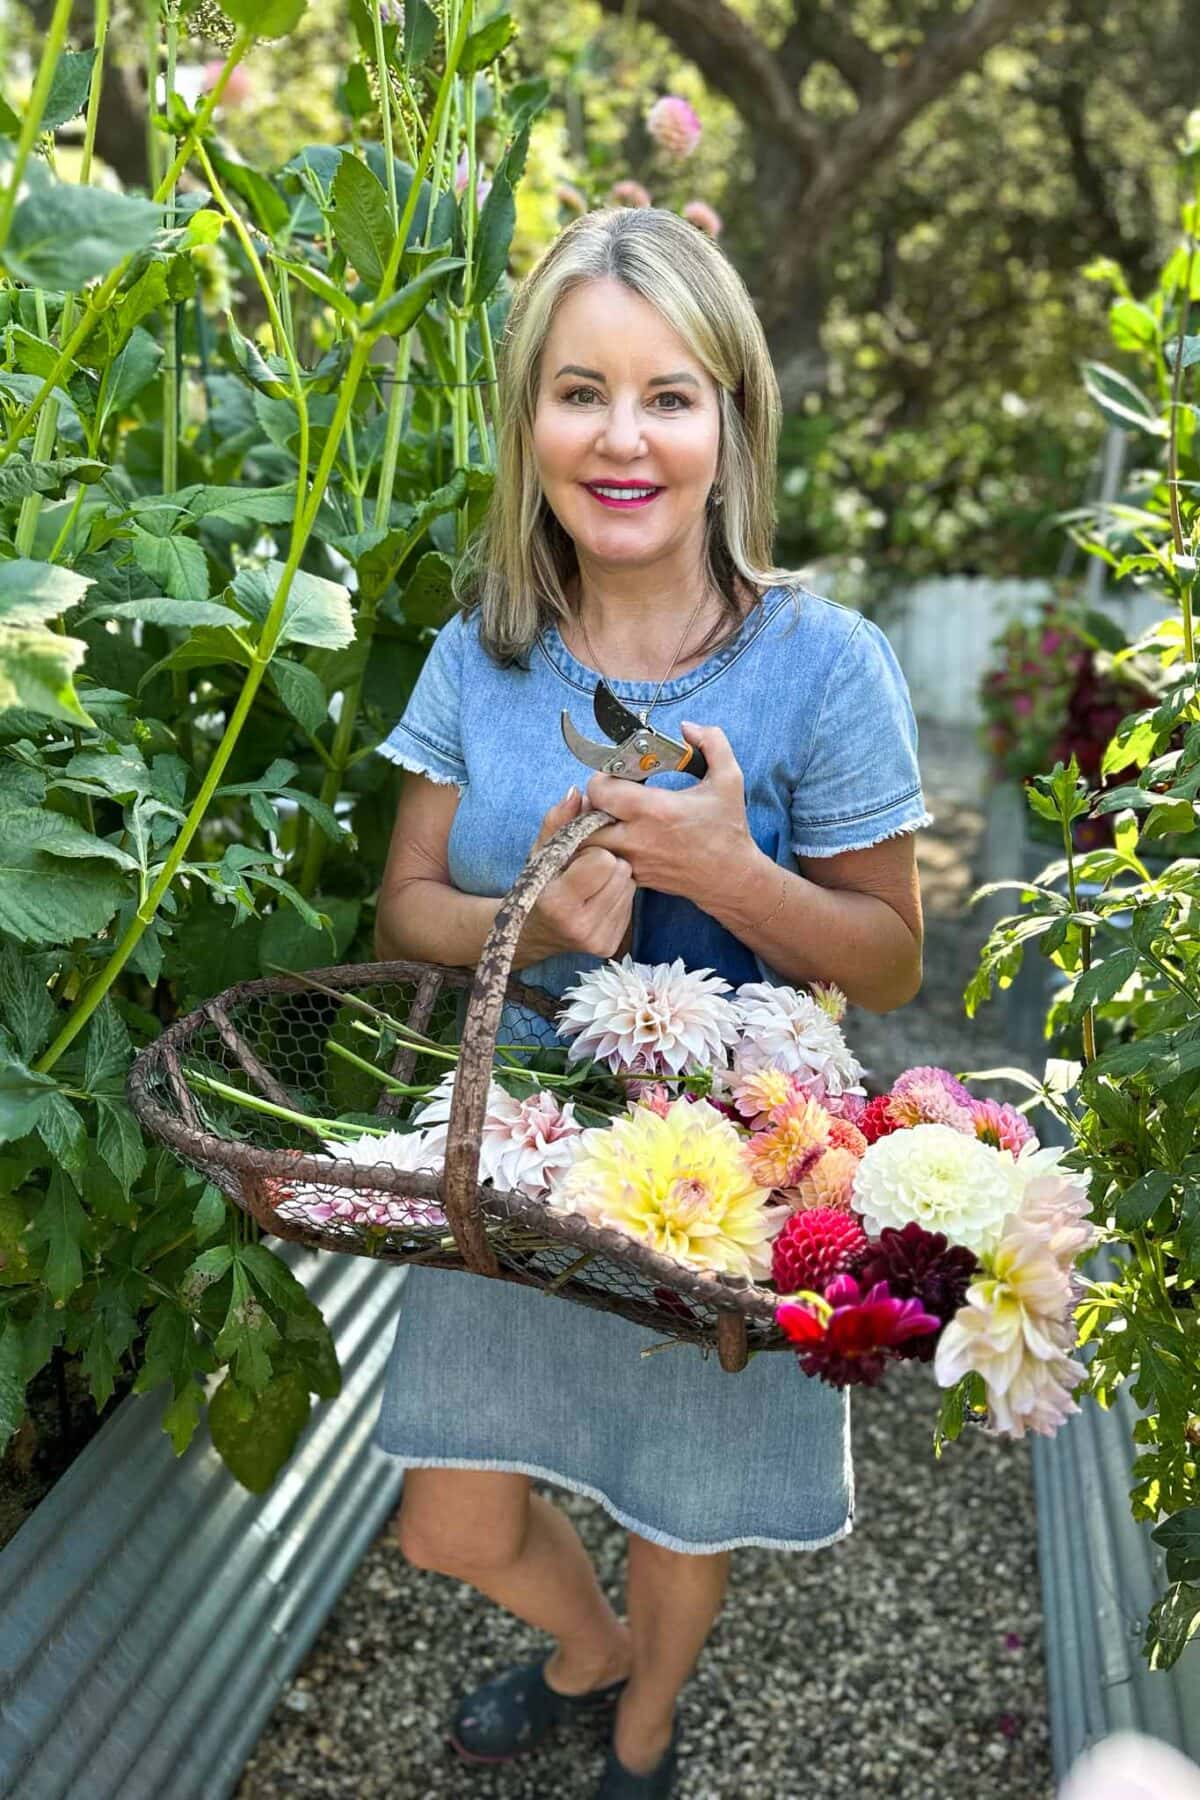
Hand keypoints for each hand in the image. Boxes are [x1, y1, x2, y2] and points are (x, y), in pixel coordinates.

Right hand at [523, 787, 634, 959]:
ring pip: (629, 886)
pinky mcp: (609, 946)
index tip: (579, 857)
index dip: (593, 852)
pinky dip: (617, 896)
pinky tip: (597, 898)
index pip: (602, 861)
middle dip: (608, 863)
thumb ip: (558, 820)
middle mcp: (579, 927)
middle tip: (586, 869)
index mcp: (557, 903)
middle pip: (621, 872)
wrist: (531, 931)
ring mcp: (596, 940)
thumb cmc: (536, 884)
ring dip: (615, 878)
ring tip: (591, 884)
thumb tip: (577, 793)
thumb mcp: (539, 851)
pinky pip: (630, 904)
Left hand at [581, 722, 758, 903]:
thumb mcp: (729, 779)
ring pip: (588, 845)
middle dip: (590, 804)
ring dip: (591, 828)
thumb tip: (687, 728)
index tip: (615, 774)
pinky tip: (621, 837)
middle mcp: (638, 838)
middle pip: (584, 820)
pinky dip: (602, 849)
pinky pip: (602, 863)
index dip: (601, 777)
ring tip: (609, 816)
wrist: (731, 878)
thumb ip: (711, 743)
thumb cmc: (728, 830)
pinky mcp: (634, 877)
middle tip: (607, 796)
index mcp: (655, 810)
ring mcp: (633, 861)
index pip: (600, 790)